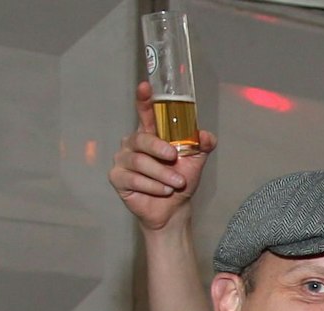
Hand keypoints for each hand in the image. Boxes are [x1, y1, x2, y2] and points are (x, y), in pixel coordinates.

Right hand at [108, 81, 216, 231]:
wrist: (174, 209)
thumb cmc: (180, 180)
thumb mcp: (195, 161)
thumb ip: (201, 145)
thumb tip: (205, 136)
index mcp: (151, 134)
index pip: (145, 113)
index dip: (144, 100)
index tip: (145, 87)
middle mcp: (133, 143)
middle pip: (142, 139)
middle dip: (159, 149)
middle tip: (174, 158)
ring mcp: (122, 160)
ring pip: (139, 162)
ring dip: (162, 174)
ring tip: (176, 183)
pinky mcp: (117, 177)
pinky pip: (132, 178)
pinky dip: (152, 186)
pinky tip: (163, 191)